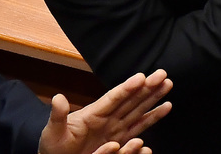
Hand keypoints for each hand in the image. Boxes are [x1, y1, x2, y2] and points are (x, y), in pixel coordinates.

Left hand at [37, 69, 171, 153]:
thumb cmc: (54, 148)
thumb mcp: (52, 132)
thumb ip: (58, 116)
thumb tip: (57, 97)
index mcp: (93, 114)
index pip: (113, 98)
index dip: (126, 88)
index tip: (141, 77)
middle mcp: (108, 119)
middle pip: (131, 100)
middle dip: (147, 87)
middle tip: (163, 74)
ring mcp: (116, 130)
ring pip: (139, 111)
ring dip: (154, 98)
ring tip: (168, 85)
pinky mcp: (121, 142)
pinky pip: (139, 128)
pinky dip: (153, 118)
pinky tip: (166, 108)